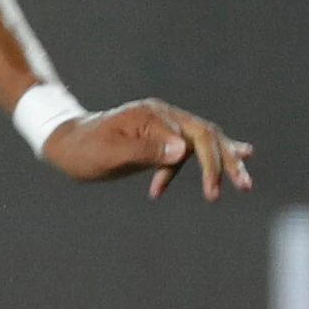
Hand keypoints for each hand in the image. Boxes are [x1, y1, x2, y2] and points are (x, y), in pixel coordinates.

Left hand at [42, 98, 253, 200]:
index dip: (209, 166)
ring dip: (221, 162)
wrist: (63, 143)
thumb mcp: (109, 154)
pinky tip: (228, 161)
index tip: (212, 192)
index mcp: (153, 117)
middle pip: (206, 135)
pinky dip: (200, 162)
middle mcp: (161, 116)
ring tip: (242, 182)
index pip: (195, 139)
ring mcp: (161, 125)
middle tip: (244, 186)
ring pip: (201, 140)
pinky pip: (187, 148)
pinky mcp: (157, 137)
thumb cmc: (82, 150)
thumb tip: (183, 150)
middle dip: (227, 162)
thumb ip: (145, 150)